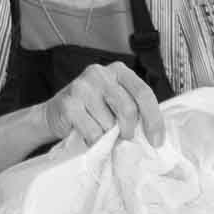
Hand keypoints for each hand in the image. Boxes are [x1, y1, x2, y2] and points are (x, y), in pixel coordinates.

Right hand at [44, 62, 165, 147]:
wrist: (56, 114)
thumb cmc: (94, 111)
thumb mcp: (117, 102)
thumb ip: (135, 109)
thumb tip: (154, 136)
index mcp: (118, 70)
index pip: (144, 93)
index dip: (154, 120)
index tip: (156, 141)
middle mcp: (100, 73)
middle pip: (128, 109)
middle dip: (129, 130)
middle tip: (124, 138)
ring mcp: (82, 87)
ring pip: (109, 124)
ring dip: (108, 136)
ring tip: (100, 131)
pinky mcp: (69, 103)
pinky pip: (93, 132)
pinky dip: (95, 142)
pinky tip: (87, 135)